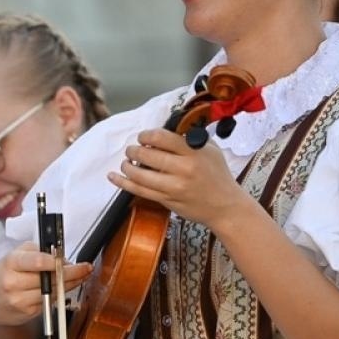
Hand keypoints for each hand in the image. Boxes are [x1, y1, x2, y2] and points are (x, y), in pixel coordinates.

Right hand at [0, 242, 91, 328]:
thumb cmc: (3, 274)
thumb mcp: (13, 256)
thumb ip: (36, 252)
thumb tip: (61, 258)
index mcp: (10, 263)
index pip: (37, 262)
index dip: (56, 261)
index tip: (70, 260)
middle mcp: (14, 283)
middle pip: (50, 278)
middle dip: (71, 273)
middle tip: (85, 268)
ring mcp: (20, 300)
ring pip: (54, 291)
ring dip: (70, 284)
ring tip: (80, 275)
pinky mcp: (28, 313)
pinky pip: (50, 301)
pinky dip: (59, 293)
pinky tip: (63, 287)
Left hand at [107, 127, 251, 230]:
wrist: (225, 206)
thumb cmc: (217, 176)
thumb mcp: (210, 150)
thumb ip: (188, 139)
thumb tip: (164, 132)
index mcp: (194, 152)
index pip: (162, 137)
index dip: (146, 135)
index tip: (143, 136)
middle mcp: (183, 169)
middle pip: (147, 155)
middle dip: (134, 150)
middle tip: (132, 149)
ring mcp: (173, 187)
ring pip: (139, 174)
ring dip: (127, 166)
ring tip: (126, 162)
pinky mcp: (166, 200)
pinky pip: (139, 190)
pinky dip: (123, 183)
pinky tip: (114, 176)